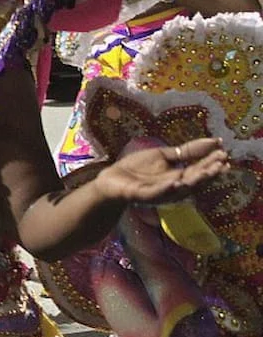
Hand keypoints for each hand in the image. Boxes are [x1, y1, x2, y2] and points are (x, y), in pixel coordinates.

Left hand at [95, 138, 229, 203]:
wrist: (112, 180)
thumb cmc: (138, 168)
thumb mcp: (164, 155)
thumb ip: (186, 151)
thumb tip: (214, 141)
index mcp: (179, 178)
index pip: (199, 170)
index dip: (212, 163)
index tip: (225, 154)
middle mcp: (173, 188)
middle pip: (195, 181)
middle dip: (209, 173)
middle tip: (222, 164)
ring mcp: (159, 193)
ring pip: (180, 189)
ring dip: (194, 181)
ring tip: (206, 172)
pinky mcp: (143, 195)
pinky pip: (157, 193)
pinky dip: (167, 189)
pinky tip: (176, 182)